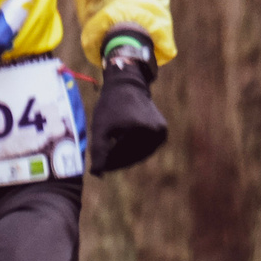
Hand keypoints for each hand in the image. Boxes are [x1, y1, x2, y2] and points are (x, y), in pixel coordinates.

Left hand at [88, 53, 168, 174]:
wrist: (127, 85)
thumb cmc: (110, 106)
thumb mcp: (100, 127)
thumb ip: (98, 151)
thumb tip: (96, 175)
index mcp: (140, 129)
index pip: (123, 155)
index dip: (109, 163)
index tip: (98, 169)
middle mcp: (154, 131)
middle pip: (133, 156)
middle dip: (118, 161)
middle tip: (104, 165)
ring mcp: (161, 132)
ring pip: (141, 153)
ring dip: (127, 157)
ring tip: (112, 155)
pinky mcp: (163, 131)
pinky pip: (147, 147)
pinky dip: (135, 149)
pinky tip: (122, 148)